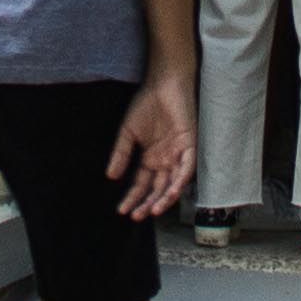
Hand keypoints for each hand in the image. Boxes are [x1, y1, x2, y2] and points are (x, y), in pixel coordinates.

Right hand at [106, 75, 195, 223]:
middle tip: (136, 216)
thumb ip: (121, 154)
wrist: (163, 84)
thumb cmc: (146, 104)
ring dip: (164, 199)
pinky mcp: (190, 146)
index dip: (133, 198)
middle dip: (148, 204)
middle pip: (158, 190)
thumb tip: (110, 176)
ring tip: (152, 210)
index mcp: (151, 159)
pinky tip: (170, 192)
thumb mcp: (128, 132)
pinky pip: (187, 168)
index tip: (121, 211)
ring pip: (173, 184)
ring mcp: (178, 155)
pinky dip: (180, 181)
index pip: (142, 185)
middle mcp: (165, 161)